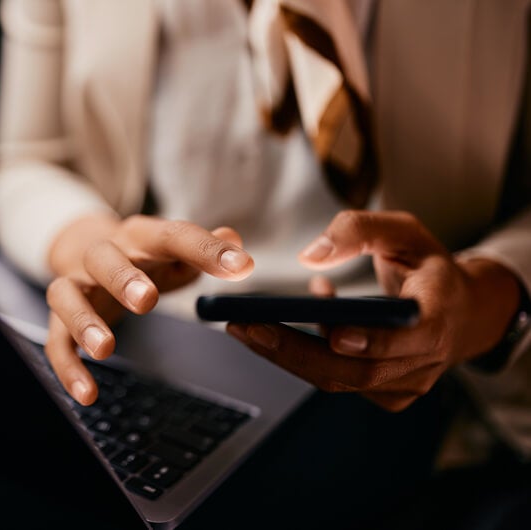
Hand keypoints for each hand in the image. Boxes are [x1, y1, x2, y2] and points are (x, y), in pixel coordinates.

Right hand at [45, 214, 253, 404]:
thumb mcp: (173, 251)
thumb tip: (234, 239)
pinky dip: (68, 368)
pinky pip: (56, 341)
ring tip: (105, 349)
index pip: (171, 235)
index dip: (206, 250)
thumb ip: (204, 248)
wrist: (83, 250)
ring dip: (84, 321)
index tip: (241, 267)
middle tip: (148, 301)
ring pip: (68, 295)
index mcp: (139, 237)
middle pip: (105, 259)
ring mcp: (76, 286)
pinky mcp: (60, 319)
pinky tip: (87, 394)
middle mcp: (102, 256)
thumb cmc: (141, 258)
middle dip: (125, 278)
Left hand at [227, 210, 521, 411]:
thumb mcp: (402, 230)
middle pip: (360, 370)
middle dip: (296, 350)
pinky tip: (277, 328)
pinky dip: (302, 356)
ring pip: (340, 380)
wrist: (458, 308)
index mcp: (441, 314)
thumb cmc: (425, 263)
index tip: (334, 332)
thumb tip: (310, 256)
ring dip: (287, 355)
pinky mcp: (385, 394)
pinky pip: (337, 380)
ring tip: (242, 328)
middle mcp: (427, 359)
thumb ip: (358, 231)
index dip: (374, 341)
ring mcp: (406, 384)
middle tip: (245, 327)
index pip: (414, 338)